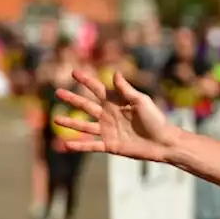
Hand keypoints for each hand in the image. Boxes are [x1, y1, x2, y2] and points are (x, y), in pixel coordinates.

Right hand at [53, 69, 178, 160]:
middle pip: (86, 106)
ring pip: (84, 126)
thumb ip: (126, 90)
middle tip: (58, 92)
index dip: (86, 81)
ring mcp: (108, 131)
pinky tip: (66, 145)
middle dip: (72, 99)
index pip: (98, 89)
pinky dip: (79, 146)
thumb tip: (115, 73)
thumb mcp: (141, 102)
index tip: (74, 72)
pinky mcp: (110, 145)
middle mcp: (110, 115)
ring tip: (56, 119)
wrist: (163, 142)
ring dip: (70, 123)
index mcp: (117, 103)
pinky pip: (91, 145)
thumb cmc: (155, 120)